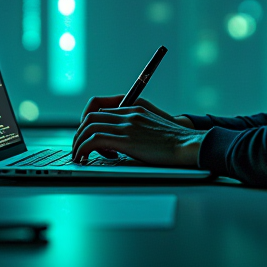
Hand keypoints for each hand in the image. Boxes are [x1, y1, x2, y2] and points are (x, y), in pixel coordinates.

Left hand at [71, 105, 205, 166]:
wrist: (187, 145)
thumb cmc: (174, 141)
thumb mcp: (153, 127)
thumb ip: (137, 128)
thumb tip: (120, 141)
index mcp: (135, 108)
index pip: (101, 108)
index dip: (89, 123)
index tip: (88, 137)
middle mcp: (129, 113)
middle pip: (92, 116)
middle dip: (80, 133)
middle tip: (80, 149)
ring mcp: (127, 125)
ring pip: (89, 126)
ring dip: (79, 142)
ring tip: (79, 156)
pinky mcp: (126, 139)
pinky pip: (94, 139)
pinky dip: (84, 149)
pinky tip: (85, 158)